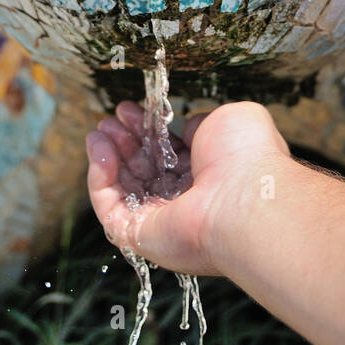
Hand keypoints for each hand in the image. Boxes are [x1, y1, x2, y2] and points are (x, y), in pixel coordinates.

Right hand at [86, 100, 288, 274]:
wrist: (244, 196)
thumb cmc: (245, 158)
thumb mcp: (227, 120)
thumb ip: (200, 124)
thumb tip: (185, 128)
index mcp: (208, 176)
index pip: (168, 155)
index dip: (148, 132)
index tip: (132, 110)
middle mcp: (185, 201)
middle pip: (143, 170)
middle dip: (125, 142)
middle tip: (111, 119)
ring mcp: (161, 220)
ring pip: (122, 187)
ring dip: (108, 156)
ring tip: (100, 131)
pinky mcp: (138, 235)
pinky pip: (108, 206)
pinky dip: (99, 176)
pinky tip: (100, 148)